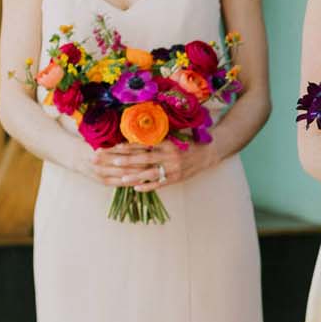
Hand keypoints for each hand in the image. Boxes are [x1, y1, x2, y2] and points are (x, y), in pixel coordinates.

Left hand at [90, 140, 215, 191]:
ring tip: (121, 179)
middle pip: (144, 159)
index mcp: (168, 142)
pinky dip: (148, 186)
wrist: (208, 153)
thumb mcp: (174, 135)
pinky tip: (136, 188)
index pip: (145, 144)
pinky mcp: (176, 179)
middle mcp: (170, 155)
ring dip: (135, 177)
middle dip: (127, 160)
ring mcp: (173, 169)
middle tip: (112, 161)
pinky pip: (160, 184)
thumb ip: (158, 136)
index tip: (115, 146)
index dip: (130, 145)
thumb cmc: (188, 142)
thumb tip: (136, 133)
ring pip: (150, 173)